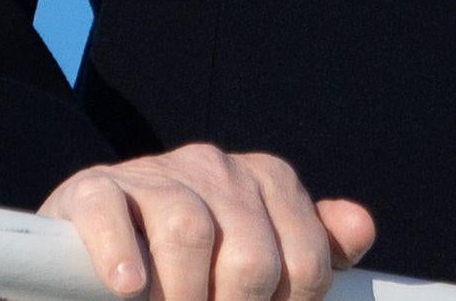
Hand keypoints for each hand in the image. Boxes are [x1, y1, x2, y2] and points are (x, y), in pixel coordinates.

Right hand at [40, 145, 375, 300]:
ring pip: (188, 231)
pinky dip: (120, 254)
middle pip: (252, 256)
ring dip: (184, 294)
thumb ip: (312, 248)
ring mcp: (153, 175)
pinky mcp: (94, 189)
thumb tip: (361, 229)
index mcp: (266, 181)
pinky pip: (111, 214)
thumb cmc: (190, 258)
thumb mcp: (255, 249)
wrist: (96, 238)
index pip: (307, 260)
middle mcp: (215, 168)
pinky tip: (128, 286)